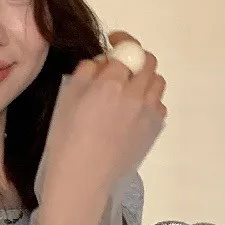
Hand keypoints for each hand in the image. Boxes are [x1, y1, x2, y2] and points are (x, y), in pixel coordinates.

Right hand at [36, 32, 165, 224]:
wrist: (83, 182)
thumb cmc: (66, 141)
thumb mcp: (67, 99)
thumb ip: (87, 72)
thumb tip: (102, 63)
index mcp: (111, 82)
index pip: (127, 49)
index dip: (121, 42)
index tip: (114, 44)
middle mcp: (136, 93)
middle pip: (149, 62)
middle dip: (136, 58)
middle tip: (122, 66)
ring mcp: (149, 113)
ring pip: (157, 83)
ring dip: (145, 79)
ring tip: (129, 90)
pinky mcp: (154, 131)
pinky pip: (159, 106)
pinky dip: (149, 102)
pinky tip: (133, 113)